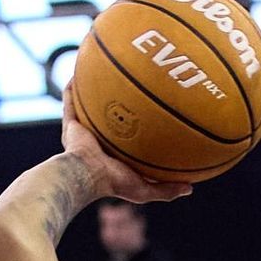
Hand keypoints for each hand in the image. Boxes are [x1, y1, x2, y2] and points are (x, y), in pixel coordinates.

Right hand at [62, 83, 191, 202]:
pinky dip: (73, 87)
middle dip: (118, 103)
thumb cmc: (113, 182)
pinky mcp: (70, 124)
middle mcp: (98, 141)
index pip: (127, 138)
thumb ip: (165, 189)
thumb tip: (190, 189)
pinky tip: (81, 71)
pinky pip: (71, 100)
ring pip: (89, 107)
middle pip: (110, 117)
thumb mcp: (144, 189)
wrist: (86, 175)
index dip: (137, 126)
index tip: (151, 112)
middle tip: (131, 86)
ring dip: (94, 91)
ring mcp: (83, 131)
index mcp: (113, 155)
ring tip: (105, 71)